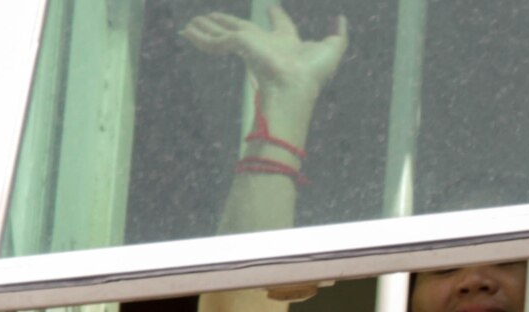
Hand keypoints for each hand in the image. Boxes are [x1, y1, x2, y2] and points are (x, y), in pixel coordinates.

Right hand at [180, 7, 348, 98]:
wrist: (293, 86)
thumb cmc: (312, 73)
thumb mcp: (332, 48)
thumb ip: (339, 34)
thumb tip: (341, 19)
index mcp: (287, 42)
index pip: (279, 25)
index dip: (276, 15)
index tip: (273, 8)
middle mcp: (265, 43)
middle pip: (240, 27)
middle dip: (225, 23)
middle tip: (211, 17)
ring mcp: (248, 45)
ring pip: (222, 32)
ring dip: (206, 28)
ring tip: (189, 25)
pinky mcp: (237, 47)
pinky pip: (214, 41)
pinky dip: (200, 38)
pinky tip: (187, 32)